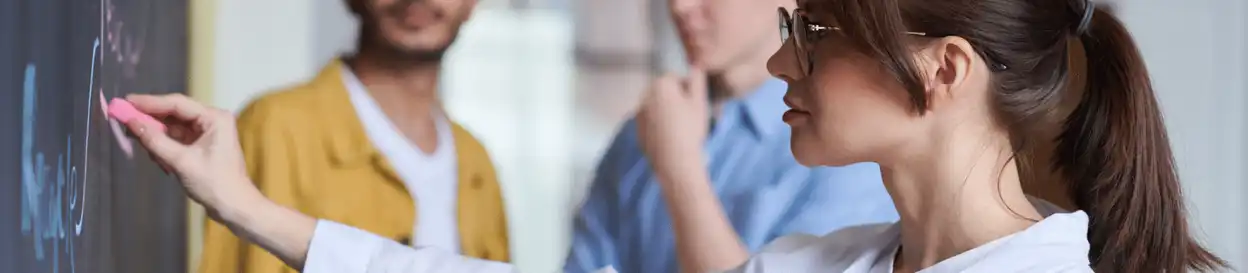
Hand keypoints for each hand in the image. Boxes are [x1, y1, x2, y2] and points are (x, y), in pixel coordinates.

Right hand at [121, 94, 258, 218]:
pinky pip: (177, 138)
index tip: (126, 101)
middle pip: (174, 113)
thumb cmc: (215, 184)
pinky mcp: (201, 145)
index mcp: (215, 118)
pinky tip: (153, 153)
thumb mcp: (181, 161)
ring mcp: (207, 133)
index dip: (149, 102)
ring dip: (155, 134)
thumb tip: (131, 123)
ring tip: (136, 138)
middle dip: (149, 118)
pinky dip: (163, 144)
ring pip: (173, 127)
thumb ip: (155, 140)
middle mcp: (212, 121)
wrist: (234, 206)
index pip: (177, 104)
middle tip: (123, 118)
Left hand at [636, 68, 710, 181]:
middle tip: (690, 117)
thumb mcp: (699, 102)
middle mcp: (645, 95)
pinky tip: (671, 138)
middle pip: (664, 92)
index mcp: (660, 85)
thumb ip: (697, 80)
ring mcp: (639, 113)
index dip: (688, 90)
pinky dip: (659, 126)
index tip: (696, 104)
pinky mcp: (637, 129)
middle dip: (676, 100)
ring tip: (681, 129)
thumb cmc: (690, 129)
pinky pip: (651, 122)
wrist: (674, 161)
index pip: (675, 78)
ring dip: (667, 112)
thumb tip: (695, 65)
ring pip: (657, 107)